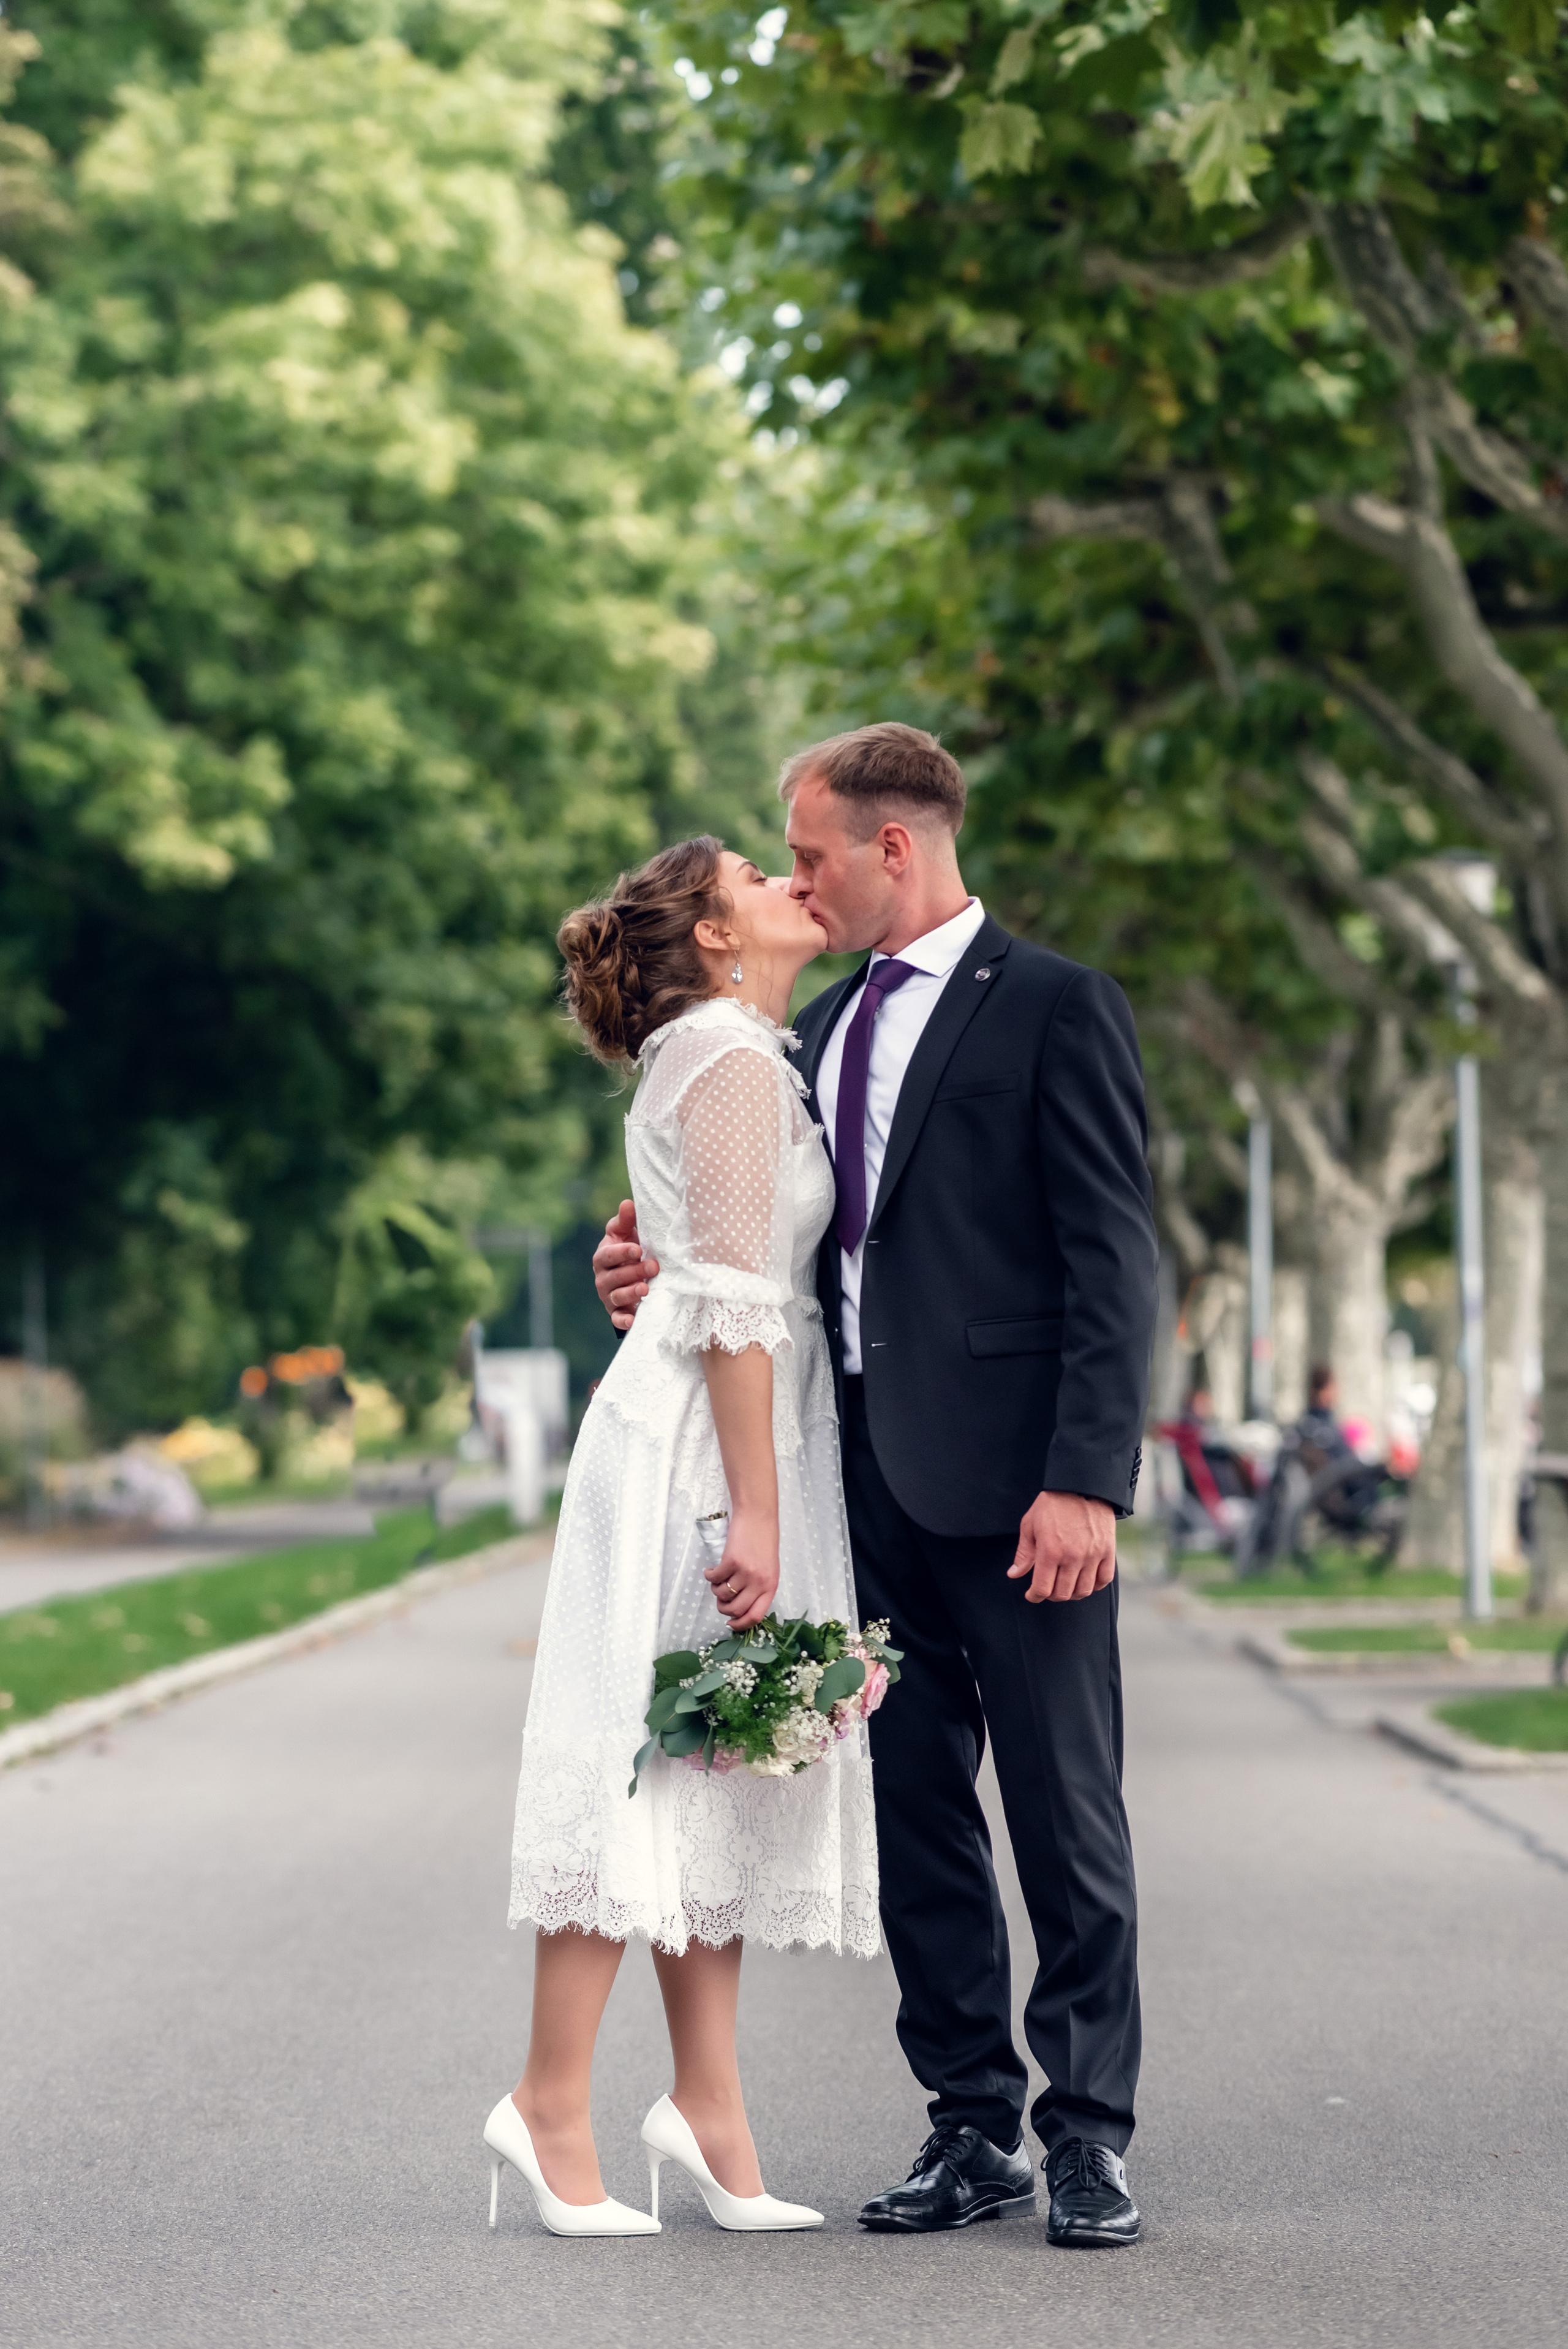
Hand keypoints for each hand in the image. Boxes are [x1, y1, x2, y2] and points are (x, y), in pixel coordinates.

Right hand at [593, 1200, 658, 1331]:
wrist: (630, 1277)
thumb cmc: (628, 1251)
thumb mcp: (625, 1235)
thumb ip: (625, 1220)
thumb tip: (628, 1203)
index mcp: (604, 1257)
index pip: (608, 1254)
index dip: (621, 1252)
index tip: (637, 1249)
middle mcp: (603, 1277)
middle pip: (614, 1276)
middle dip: (633, 1272)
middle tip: (653, 1266)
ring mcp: (609, 1296)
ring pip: (616, 1296)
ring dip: (630, 1293)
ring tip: (645, 1289)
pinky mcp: (616, 1313)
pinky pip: (617, 1318)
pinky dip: (623, 1321)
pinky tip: (632, 1321)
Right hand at [704, 1507, 779, 1631]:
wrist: (758, 1516)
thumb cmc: (764, 1541)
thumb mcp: (769, 1569)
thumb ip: (759, 1587)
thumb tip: (741, 1606)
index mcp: (770, 1586)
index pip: (755, 1616)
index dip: (740, 1624)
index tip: (730, 1624)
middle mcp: (759, 1582)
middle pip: (736, 1610)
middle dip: (723, 1609)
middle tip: (720, 1599)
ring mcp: (745, 1572)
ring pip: (722, 1594)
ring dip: (715, 1590)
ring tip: (717, 1579)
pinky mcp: (731, 1561)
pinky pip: (714, 1578)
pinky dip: (709, 1576)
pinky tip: (711, 1570)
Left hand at [1007, 1491, 1115, 1603]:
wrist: (1080, 1485)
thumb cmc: (1052, 1504)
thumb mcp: (1030, 1525)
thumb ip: (1024, 1554)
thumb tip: (1014, 1575)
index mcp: (1050, 1551)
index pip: (1042, 1589)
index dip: (1035, 1596)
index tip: (1031, 1595)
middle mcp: (1072, 1557)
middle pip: (1063, 1594)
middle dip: (1051, 1595)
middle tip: (1047, 1589)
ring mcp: (1092, 1555)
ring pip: (1084, 1591)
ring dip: (1072, 1594)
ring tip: (1065, 1586)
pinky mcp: (1108, 1551)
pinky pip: (1104, 1579)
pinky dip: (1095, 1585)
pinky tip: (1085, 1581)